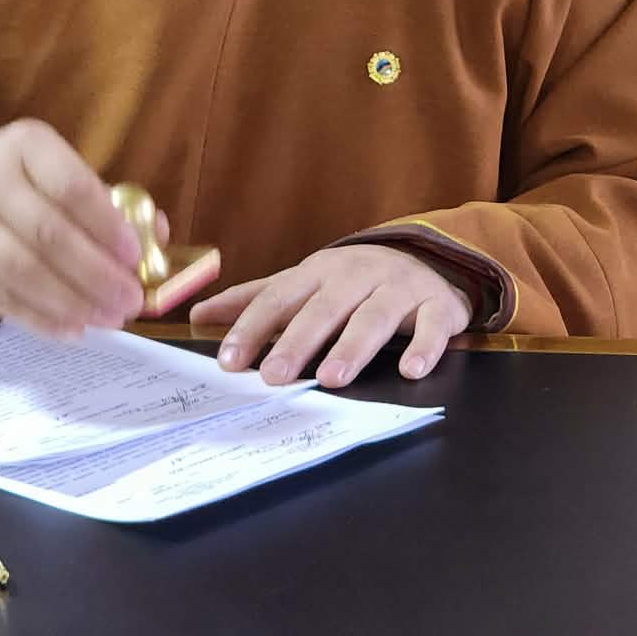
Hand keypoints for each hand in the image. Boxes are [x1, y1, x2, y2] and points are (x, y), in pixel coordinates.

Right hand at [0, 118, 147, 340]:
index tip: (135, 257)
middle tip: (130, 301)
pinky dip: (42, 320)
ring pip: (23, 272)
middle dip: (95, 274)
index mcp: (26, 146)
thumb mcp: (63, 170)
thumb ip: (110, 202)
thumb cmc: (28, 181)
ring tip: (109, 319)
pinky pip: (3, 300)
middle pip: (47, 234)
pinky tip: (75, 329)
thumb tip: (157, 236)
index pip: (71, 187)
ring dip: (72, 302)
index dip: (106, 225)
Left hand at [190, 244, 469, 386]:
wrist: (429, 257)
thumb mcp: (304, 283)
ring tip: (331, 378)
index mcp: (319, 272)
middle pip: (323, 309)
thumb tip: (198, 313)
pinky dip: (424, 346)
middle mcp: (356, 275)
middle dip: (296, 342)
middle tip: (274, 377)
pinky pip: (432, 325)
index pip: (279, 298)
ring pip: (373, 316)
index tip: (228, 361)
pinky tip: (412, 371)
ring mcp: (399, 288)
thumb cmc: (354, 280)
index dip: (252, 328)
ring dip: (352, 347)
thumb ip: (254, 300)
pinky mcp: (438, 305)